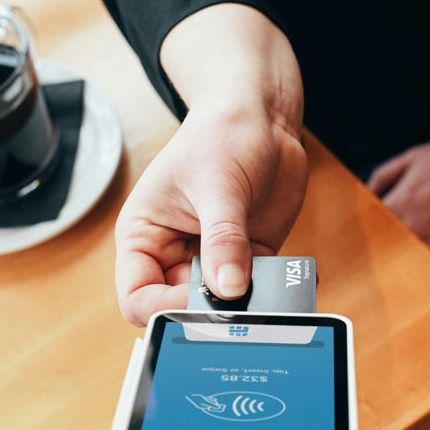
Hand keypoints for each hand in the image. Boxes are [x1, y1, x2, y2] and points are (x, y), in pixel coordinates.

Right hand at [112, 5, 306, 325]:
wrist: (262, 117)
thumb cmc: (222, 135)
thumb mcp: (219, 186)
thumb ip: (223, 240)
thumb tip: (229, 290)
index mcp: (145, 237)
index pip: (138, 297)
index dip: (164, 310)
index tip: (200, 301)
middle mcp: (174, 254)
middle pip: (182, 308)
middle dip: (211, 312)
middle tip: (243, 304)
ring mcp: (213, 258)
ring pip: (223, 305)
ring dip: (247, 305)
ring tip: (270, 290)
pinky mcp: (249, 258)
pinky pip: (258, 291)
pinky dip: (274, 293)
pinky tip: (291, 282)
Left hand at [370, 108, 429, 275]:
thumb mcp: (415, 155)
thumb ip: (384, 176)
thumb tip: (366, 197)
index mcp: (406, 199)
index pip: (374, 227)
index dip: (369, 232)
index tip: (366, 238)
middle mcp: (424, 223)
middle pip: (393, 249)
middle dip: (388, 250)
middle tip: (384, 255)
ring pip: (419, 262)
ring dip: (413, 262)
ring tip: (407, 266)